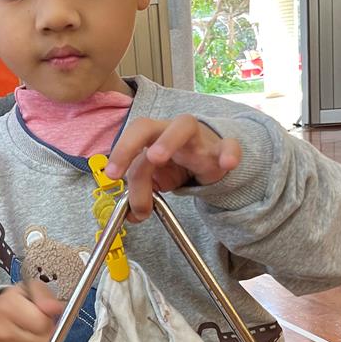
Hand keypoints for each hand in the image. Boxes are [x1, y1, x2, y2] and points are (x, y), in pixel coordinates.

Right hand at [0, 281, 64, 341]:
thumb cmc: (16, 302)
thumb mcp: (31, 289)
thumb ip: (45, 296)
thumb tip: (57, 308)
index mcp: (7, 307)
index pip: (42, 323)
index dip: (50, 320)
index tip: (46, 316)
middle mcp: (2, 331)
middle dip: (49, 335)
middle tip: (42, 326)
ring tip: (35, 334)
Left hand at [105, 115, 240, 221]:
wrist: (213, 156)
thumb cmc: (178, 163)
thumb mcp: (156, 180)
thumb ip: (141, 193)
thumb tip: (132, 215)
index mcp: (149, 138)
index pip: (129, 140)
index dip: (120, 153)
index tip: (111, 175)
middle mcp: (168, 132)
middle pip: (146, 126)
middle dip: (132, 144)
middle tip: (121, 165)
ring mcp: (196, 137)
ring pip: (184, 125)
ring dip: (168, 140)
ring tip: (156, 158)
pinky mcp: (222, 148)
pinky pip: (228, 145)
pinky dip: (229, 153)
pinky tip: (227, 164)